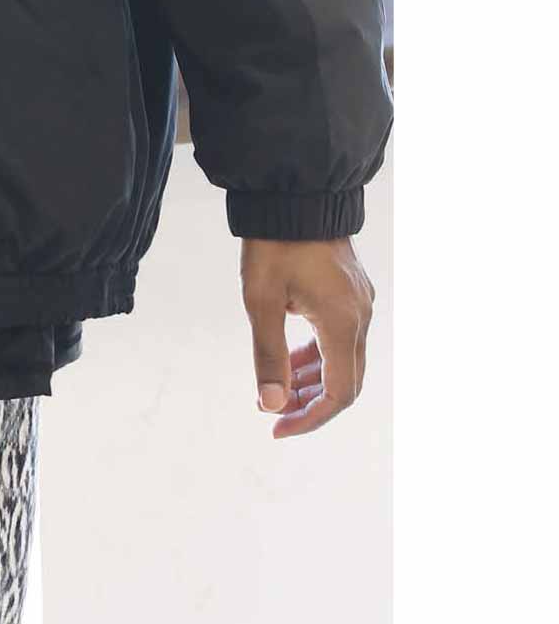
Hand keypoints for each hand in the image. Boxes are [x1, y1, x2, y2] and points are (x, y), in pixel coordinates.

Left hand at [240, 237, 375, 438]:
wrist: (293, 195)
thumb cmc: (273, 246)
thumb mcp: (261, 303)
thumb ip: (268, 356)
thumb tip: (270, 405)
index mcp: (342, 324)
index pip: (338, 393)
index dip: (310, 418)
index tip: (276, 427)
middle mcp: (361, 318)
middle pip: (346, 381)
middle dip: (309, 404)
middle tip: (272, 414)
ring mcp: (360, 304)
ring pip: (343, 360)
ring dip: (312, 380)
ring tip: (276, 390)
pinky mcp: (352, 293)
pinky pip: (341, 338)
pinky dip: (317, 355)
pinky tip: (291, 360)